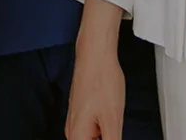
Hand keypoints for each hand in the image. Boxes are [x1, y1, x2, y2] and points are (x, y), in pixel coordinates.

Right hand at [64, 0, 127, 139]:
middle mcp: (72, 131)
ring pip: (92, 138)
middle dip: (106, 138)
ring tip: (112, 116)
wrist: (95, 54)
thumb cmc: (101, 79)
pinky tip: (111, 115)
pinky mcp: (81, 112)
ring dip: (106, 135)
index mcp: (77, 136)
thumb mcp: (113, 120)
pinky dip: (103, 127)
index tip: (113, 134)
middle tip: (114, 124)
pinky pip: (92, 128)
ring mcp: (75, 120)